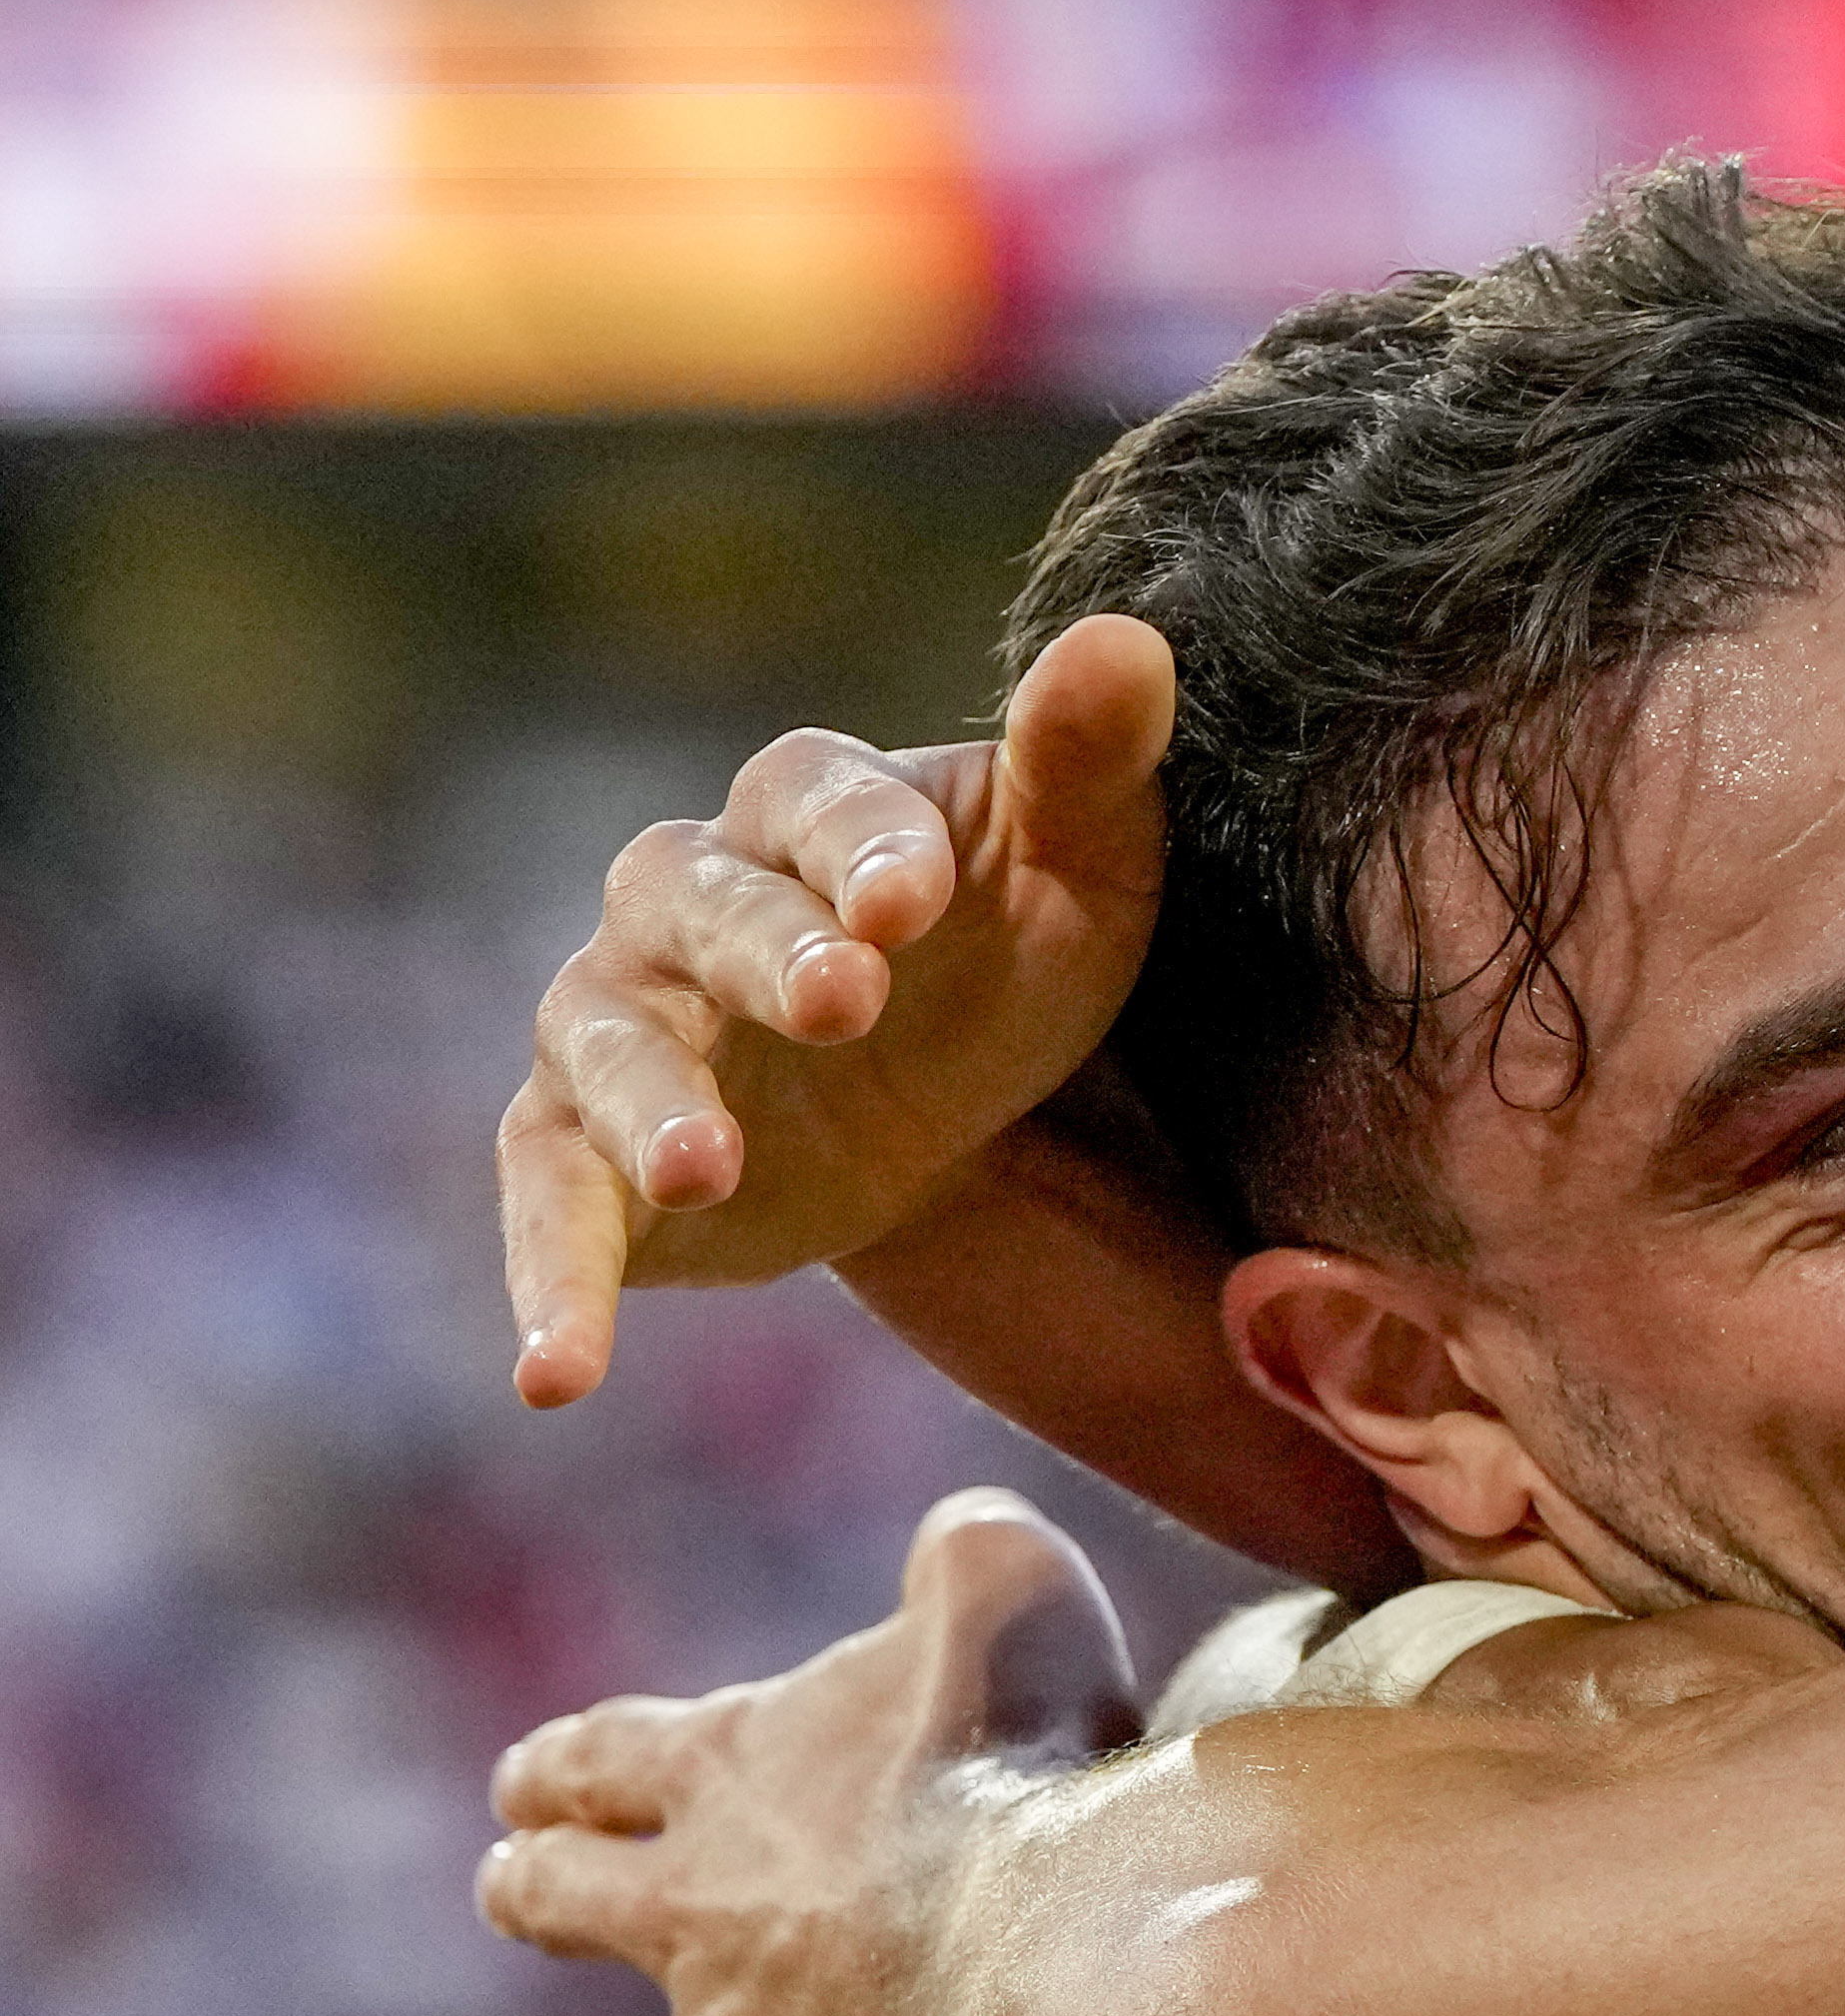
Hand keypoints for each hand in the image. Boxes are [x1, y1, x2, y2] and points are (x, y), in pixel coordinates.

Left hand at [474, 1491, 1142, 2015]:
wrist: (1036, 1958)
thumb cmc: (1029, 1768)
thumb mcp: (1004, 1599)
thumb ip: (969, 1559)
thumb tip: (961, 1537)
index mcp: (727, 1787)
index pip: (607, 1759)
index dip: (577, 1764)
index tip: (545, 1774)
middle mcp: (698, 1934)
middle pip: (565, 1909)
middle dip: (541, 1900)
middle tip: (519, 1899)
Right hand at [498, 613, 1173, 1406]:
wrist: (971, 1107)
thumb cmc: (1020, 949)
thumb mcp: (1087, 870)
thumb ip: (1089, 762)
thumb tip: (1127, 640)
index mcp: (809, 812)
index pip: (811, 798)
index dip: (857, 842)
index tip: (913, 898)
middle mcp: (687, 903)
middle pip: (696, 904)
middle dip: (763, 949)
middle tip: (844, 1002)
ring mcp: (626, 1027)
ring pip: (600, 1045)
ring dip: (645, 1102)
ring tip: (705, 1166)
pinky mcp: (592, 1155)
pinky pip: (547, 1204)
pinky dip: (546, 1283)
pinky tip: (551, 1375)